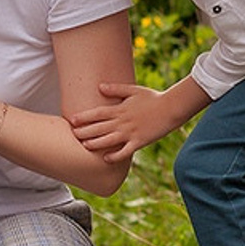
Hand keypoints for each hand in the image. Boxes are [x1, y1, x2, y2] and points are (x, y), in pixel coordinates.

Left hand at [69, 82, 183, 162]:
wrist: (171, 108)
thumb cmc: (153, 97)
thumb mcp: (134, 90)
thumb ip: (116, 89)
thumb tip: (100, 86)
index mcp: (120, 109)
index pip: (98, 113)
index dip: (84, 117)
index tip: (72, 120)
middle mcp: (122, 122)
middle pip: (99, 128)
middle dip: (85, 132)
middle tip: (73, 135)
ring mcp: (130, 133)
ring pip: (108, 140)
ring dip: (95, 144)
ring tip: (85, 146)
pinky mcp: (139, 142)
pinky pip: (125, 151)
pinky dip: (115, 156)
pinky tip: (106, 159)